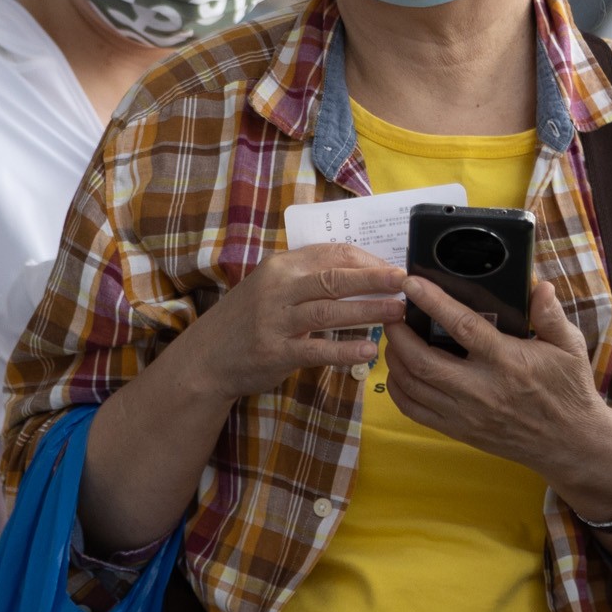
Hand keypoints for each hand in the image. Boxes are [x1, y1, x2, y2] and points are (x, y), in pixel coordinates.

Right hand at [162, 243, 404, 403]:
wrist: (206, 358)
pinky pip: (316, 348)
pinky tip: (369, 349)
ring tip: (398, 313)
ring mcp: (275, 320)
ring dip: (368, 310)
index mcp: (281, 266)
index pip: (332, 254)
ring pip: (330, 310)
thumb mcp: (272, 288)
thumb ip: (308, 279)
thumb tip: (360, 274)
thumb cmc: (247, 320)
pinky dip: (345, 349)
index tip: (393, 270)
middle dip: (375, 279)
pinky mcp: (274, 351)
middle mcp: (277, 287)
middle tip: (406, 282)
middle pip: (335, 277)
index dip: (367, 261)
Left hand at [387, 277, 611, 520]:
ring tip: (393, 338)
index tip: (411, 284)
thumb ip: (551, 315)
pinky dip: (399, 390)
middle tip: (392, 313)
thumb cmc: (569, 391)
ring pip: (414, 386)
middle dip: (399, 335)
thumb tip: (540, 285)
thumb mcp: (569, 347)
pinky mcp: (460, 431)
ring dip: (395, 360)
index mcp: (508, 361)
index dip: (433, 302)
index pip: (463, 326)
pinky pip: (416, 412)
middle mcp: (482, 389)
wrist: (570, 444)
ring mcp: (467, 414)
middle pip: (424, 361)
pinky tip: (399, 372)